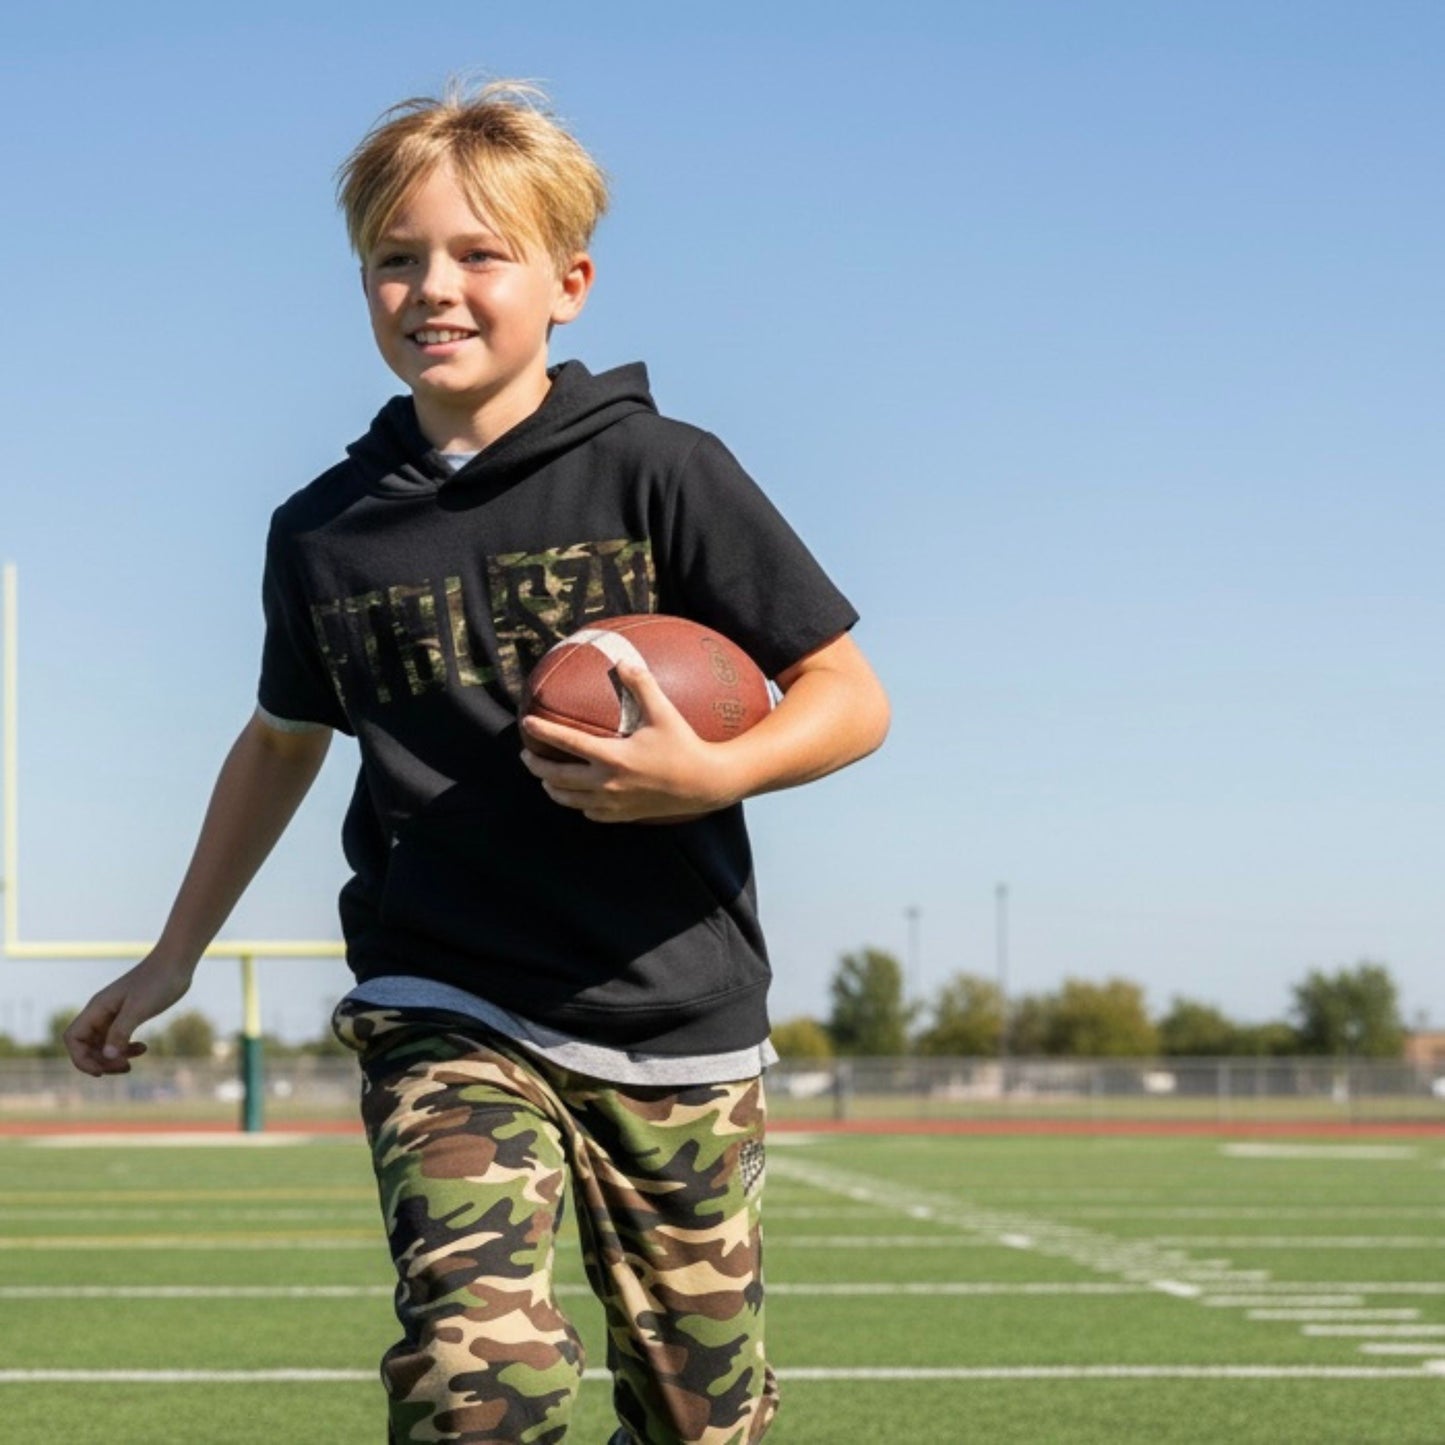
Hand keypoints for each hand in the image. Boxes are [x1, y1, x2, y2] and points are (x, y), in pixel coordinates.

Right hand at [63, 954, 194, 1076]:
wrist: (177, 962)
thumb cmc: (157, 981)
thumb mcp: (138, 1008)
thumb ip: (121, 1032)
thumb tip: (108, 1056)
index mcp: (97, 1008)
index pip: (73, 1038)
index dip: (80, 1058)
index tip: (100, 1071)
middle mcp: (102, 1011)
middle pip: (87, 1045)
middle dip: (101, 1061)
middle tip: (125, 1067)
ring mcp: (115, 1013)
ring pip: (103, 1044)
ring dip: (113, 1058)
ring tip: (131, 1065)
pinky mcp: (130, 1014)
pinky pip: (119, 1038)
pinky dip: (127, 1048)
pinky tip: (144, 1048)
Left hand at [519, 661, 736, 822]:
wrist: (705, 784)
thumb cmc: (684, 746)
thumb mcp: (663, 712)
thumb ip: (641, 684)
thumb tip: (622, 660)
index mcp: (612, 757)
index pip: (566, 743)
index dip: (543, 731)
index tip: (526, 723)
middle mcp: (607, 783)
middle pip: (557, 777)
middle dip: (536, 765)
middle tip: (526, 755)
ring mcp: (613, 802)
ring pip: (568, 799)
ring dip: (551, 788)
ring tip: (545, 778)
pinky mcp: (622, 815)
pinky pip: (589, 812)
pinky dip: (577, 803)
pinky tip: (577, 796)